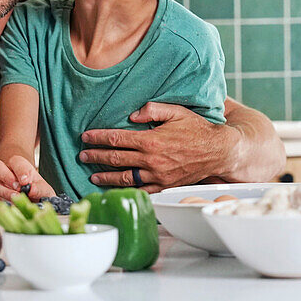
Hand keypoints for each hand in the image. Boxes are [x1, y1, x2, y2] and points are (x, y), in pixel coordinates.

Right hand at [0, 155, 55, 200]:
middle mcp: (5, 173)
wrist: (34, 201)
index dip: (20, 170)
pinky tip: (12, 206)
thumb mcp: (44, 189)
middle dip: (6, 176)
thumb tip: (32, 190)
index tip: (26, 181)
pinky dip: (1, 202)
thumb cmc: (38, 191)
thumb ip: (40, 188)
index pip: (15, 161)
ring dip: (4, 192)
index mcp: (18, 166)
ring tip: (16, 198)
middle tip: (18, 188)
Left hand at [79, 102, 241, 191]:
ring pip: (125, 178)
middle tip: (82, 155)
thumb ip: (153, 109)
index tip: (86, 136)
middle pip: (116, 159)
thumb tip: (132, 115)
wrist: (218, 151)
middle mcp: (151, 160)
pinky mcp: (165, 186)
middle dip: (96, 157)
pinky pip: (141, 190)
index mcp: (151, 140)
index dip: (98, 138)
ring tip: (93, 176)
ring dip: (106, 177)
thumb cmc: (197, 129)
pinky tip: (117, 189)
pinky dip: (126, 191)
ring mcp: (157, 175)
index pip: (117, 139)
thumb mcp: (177, 111)